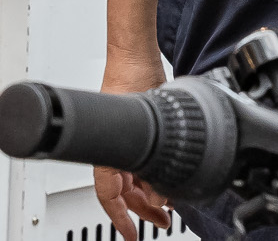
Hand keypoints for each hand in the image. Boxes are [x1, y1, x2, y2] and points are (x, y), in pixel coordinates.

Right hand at [94, 46, 171, 240]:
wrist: (135, 54)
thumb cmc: (128, 75)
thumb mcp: (143, 119)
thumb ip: (150, 157)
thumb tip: (163, 190)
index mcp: (107, 150)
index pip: (108, 195)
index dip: (120, 219)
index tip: (131, 236)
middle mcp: (115, 149)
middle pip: (126, 193)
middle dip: (144, 210)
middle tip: (163, 221)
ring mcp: (126, 142)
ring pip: (135, 181)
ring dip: (151, 193)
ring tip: (170, 202)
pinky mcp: (139, 133)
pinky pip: (143, 164)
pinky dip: (154, 175)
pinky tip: (168, 179)